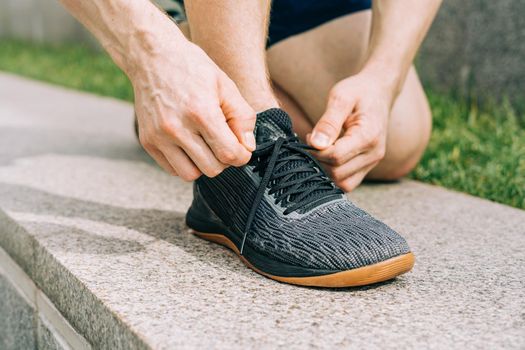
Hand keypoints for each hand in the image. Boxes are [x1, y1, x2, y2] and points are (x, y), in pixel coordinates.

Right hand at [132, 39, 255, 180]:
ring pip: (191, 175)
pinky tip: (190, 145)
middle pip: (212, 168)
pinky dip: (185, 163)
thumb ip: (242, 118)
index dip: (242, 156)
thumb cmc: (192, 69)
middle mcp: (177, 128)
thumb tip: (248, 148)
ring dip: (204, 165)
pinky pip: (172, 169)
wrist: (152, 56)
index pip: (229, 154)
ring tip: (206, 145)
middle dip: (224, 160)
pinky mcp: (147, 141)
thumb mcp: (226, 86)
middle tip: (224, 143)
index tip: (242, 148)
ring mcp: (159, 136)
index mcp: (201, 112)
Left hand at [308, 72, 394, 190]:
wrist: (378, 91)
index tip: (309, 137)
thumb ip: (328, 122)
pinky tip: (327, 157)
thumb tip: (316, 144)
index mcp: (368, 136)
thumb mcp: (341, 97)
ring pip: (342, 183)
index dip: (316, 150)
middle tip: (313, 142)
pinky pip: (348, 182)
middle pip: (337, 173)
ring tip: (321, 150)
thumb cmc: (358, 91)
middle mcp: (374, 154)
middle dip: (319, 161)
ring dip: (325, 170)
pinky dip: (333, 174)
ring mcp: (372, 163)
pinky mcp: (367, 167)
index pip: (336, 157)